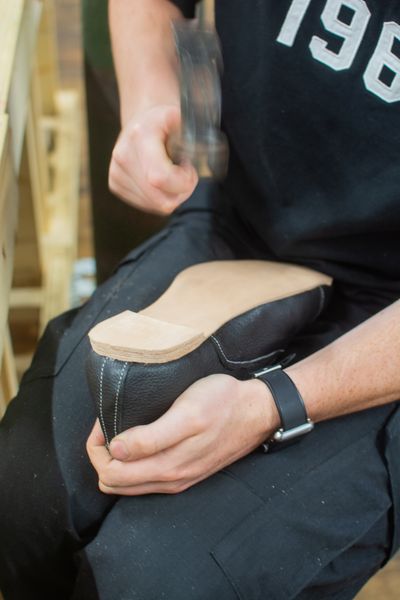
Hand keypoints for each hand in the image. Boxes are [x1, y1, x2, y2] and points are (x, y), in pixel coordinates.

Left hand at [87, 374, 278, 495]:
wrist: (257, 410)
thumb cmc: (223, 403)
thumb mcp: (187, 413)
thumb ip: (151, 437)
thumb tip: (117, 451)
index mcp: (167, 467)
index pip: (110, 473)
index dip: (98, 448)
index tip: (103, 422)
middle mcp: (170, 479)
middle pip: (115, 482)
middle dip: (102, 455)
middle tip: (108, 425)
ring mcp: (179, 478)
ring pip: (130, 483)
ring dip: (117, 460)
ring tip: (121, 430)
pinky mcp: (187, 471)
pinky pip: (147, 479)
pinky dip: (134, 464)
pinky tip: (138, 442)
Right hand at [109, 104, 197, 214]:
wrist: (140, 121)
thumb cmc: (164, 122)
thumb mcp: (180, 116)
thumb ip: (190, 129)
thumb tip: (196, 143)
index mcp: (140, 137)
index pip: (161, 179)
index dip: (183, 182)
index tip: (189, 168)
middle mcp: (123, 157)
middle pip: (162, 200)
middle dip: (181, 192)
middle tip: (184, 173)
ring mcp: (116, 173)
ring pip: (157, 206)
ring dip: (172, 195)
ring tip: (171, 174)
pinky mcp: (115, 185)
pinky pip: (148, 206)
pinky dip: (160, 197)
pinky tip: (159, 180)